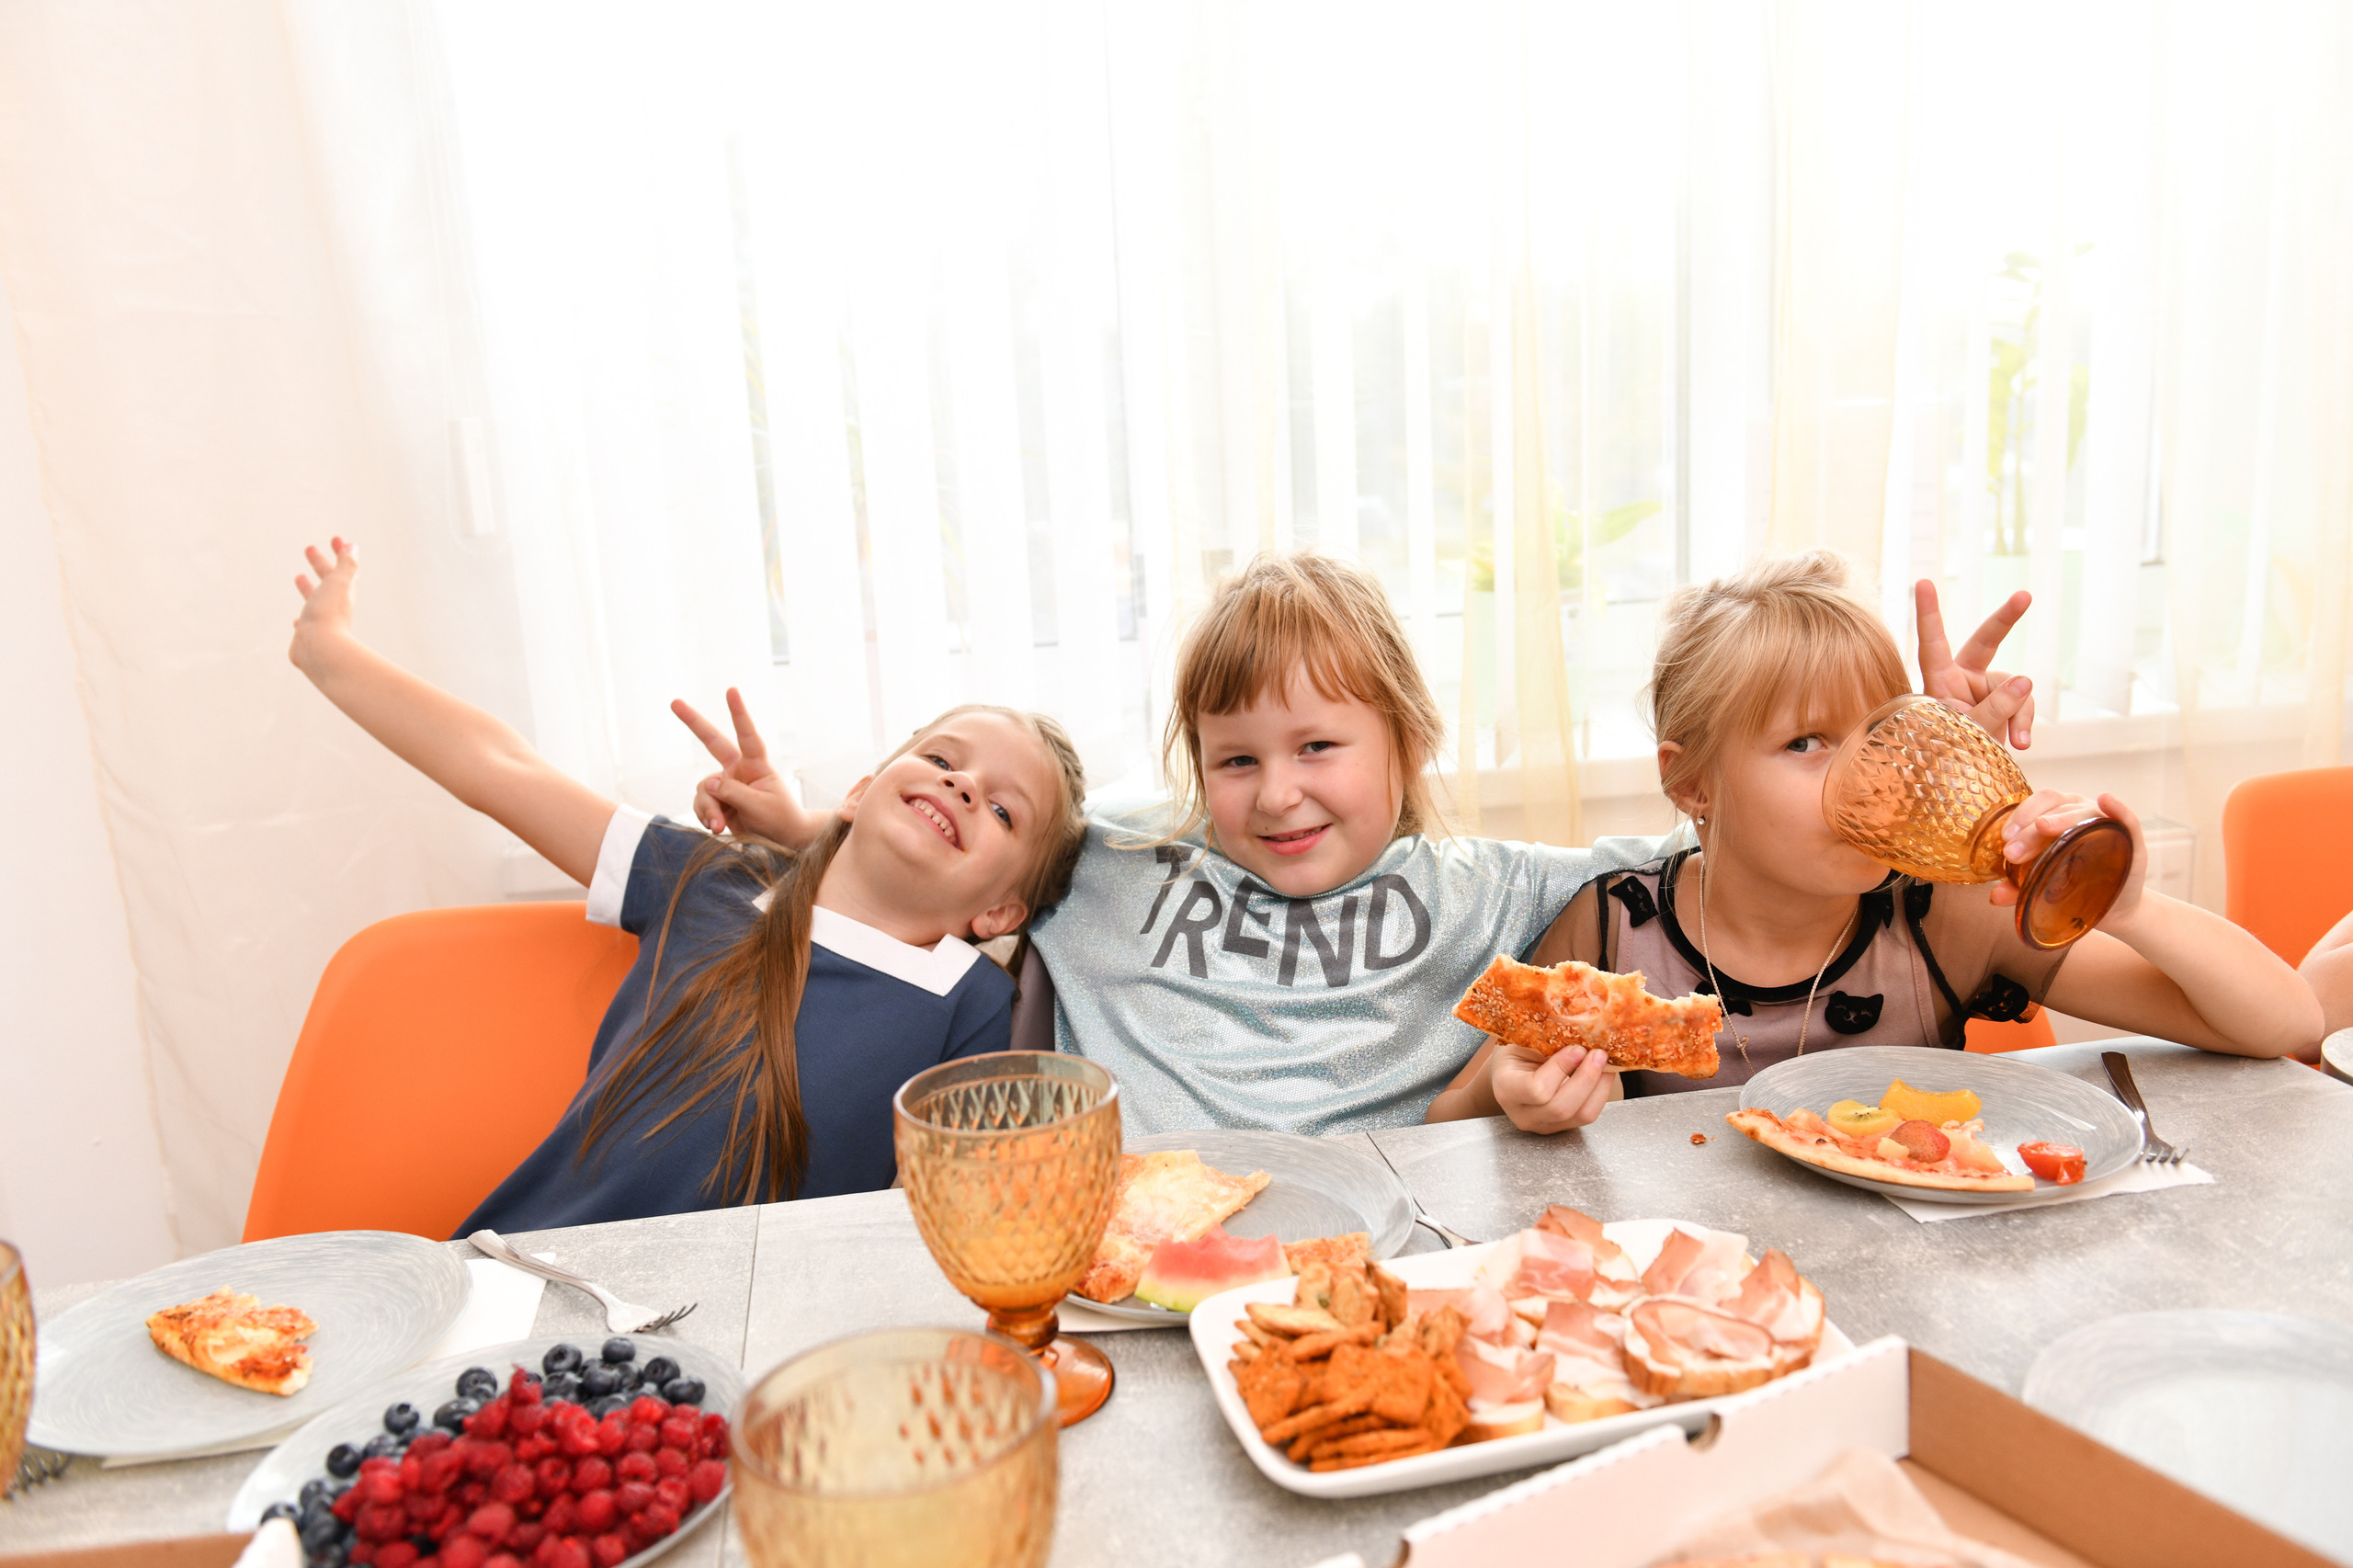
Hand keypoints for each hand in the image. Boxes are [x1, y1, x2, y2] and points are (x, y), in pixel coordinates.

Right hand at [290, 537, 359, 672]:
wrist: (320, 650)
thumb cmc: (328, 613)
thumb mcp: (339, 583)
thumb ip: (346, 565)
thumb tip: (353, 546)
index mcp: (343, 593)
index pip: (345, 568)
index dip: (341, 552)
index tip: (335, 538)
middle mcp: (334, 607)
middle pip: (328, 581)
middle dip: (320, 564)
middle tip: (309, 548)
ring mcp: (321, 622)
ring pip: (315, 601)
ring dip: (309, 588)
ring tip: (299, 577)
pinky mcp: (308, 637)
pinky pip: (306, 626)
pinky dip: (302, 619)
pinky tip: (297, 620)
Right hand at [671, 688, 819, 845]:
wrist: (781, 839)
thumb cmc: (779, 819)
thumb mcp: (759, 806)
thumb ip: (733, 793)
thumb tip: (707, 783)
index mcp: (756, 765)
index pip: (748, 735)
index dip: (739, 713)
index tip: (731, 690)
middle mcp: (738, 769)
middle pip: (713, 742)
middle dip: (693, 722)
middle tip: (674, 702)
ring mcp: (725, 784)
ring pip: (703, 789)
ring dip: (707, 808)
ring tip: (718, 826)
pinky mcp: (717, 800)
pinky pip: (701, 804)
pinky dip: (705, 816)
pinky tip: (716, 827)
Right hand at [1490, 1042, 1612, 1133]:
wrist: (1510, 1070)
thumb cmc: (1516, 1051)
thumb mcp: (1524, 1041)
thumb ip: (1548, 1042)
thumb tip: (1584, 1035)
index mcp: (1506, 1089)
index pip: (1536, 1089)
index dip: (1561, 1069)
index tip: (1577, 1048)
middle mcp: (1522, 1114)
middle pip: (1561, 1108)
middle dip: (1587, 1078)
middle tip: (1599, 1053)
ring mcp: (1543, 1125)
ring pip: (1581, 1115)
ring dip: (1599, 1086)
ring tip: (1605, 1061)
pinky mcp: (1561, 1127)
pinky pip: (1588, 1114)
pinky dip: (1601, 1092)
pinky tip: (1604, 1073)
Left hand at [1915, 580, 2036, 748]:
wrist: (1964, 782)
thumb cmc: (1950, 759)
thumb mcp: (1969, 735)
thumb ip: (1995, 710)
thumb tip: (2025, 680)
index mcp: (1939, 682)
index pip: (1932, 644)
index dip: (1928, 614)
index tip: (1923, 582)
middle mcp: (1961, 679)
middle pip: (1985, 641)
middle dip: (2006, 619)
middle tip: (2024, 596)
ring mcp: (1984, 689)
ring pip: (2015, 686)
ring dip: (2019, 713)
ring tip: (2015, 743)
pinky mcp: (2004, 701)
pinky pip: (2024, 704)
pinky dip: (2025, 724)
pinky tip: (2021, 745)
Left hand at [1990, 789, 2146, 929]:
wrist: (2112, 909)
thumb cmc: (2073, 888)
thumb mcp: (2043, 886)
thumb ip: (2019, 887)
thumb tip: (1996, 896)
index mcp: (2058, 815)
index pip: (2039, 804)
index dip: (2020, 815)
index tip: (2005, 838)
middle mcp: (2082, 812)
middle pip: (2055, 808)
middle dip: (2031, 829)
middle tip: (2013, 852)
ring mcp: (2107, 822)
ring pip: (2083, 811)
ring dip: (2061, 818)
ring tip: (2043, 827)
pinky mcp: (2131, 840)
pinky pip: (2127, 818)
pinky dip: (2118, 808)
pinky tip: (2106, 800)